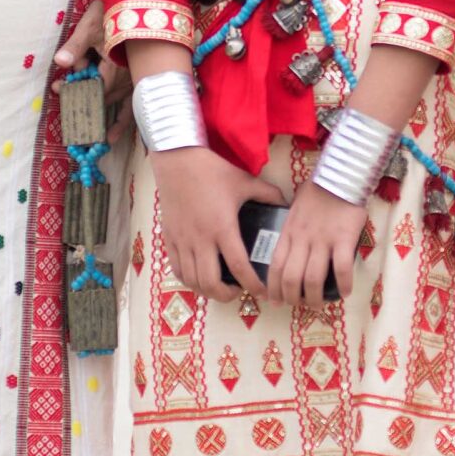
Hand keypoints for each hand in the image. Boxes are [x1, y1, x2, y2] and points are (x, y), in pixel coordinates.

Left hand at [52, 0, 129, 101]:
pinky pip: (122, 88)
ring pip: (111, 90)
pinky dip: (110, 85)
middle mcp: (127, 78)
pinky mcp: (135, 71)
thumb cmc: (111, 14)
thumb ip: (75, 47)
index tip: (57, 86)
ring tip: (84, 62)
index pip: (92, 91)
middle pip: (101, 92)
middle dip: (84, 84)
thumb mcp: (89, 28)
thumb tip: (59, 61)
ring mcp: (133, 76)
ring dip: (96, 81)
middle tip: (67, 75)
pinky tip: (103, 79)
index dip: (74, 89)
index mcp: (115, 71)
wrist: (135, 2)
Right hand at [153, 146, 287, 301]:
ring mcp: (182, 240)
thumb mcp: (244, 180)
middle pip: (211, 282)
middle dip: (227, 295)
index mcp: (222, 227)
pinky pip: (176, 270)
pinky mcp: (169, 238)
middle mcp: (200, 239)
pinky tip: (199, 276)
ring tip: (220, 286)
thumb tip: (286, 204)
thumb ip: (268, 194)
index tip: (262, 292)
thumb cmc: (212, 170)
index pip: (238, 267)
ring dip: (208, 290)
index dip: (252, 284)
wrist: (177, 160)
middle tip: (239, 291)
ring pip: (192, 280)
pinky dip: (189, 280)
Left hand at [266, 180, 368, 310]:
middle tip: (299, 306)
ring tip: (318, 305)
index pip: (275, 267)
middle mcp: (302, 239)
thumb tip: (288, 251)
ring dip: (315, 298)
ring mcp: (323, 240)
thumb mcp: (294, 210)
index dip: (274, 289)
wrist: (340, 174)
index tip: (276, 301)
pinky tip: (344, 292)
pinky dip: (343, 285)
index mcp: (288, 232)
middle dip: (293, 299)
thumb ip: (291, 231)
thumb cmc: (317, 191)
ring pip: (313, 279)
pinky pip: (342, 268)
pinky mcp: (344, 238)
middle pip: (291, 278)